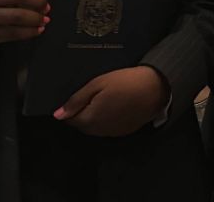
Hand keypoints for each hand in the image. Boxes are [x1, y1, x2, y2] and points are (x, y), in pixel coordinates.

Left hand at [54, 66, 170, 136]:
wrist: (155, 87)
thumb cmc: (124, 81)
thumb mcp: (98, 84)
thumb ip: (76, 100)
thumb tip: (57, 115)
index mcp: (90, 119)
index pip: (70, 119)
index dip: (70, 107)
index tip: (78, 95)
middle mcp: (99, 131)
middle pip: (82, 125)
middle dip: (81, 113)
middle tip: (90, 94)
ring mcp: (113, 133)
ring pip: (95, 128)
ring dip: (94, 117)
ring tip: (102, 99)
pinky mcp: (124, 131)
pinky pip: (108, 128)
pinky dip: (106, 120)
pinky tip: (114, 106)